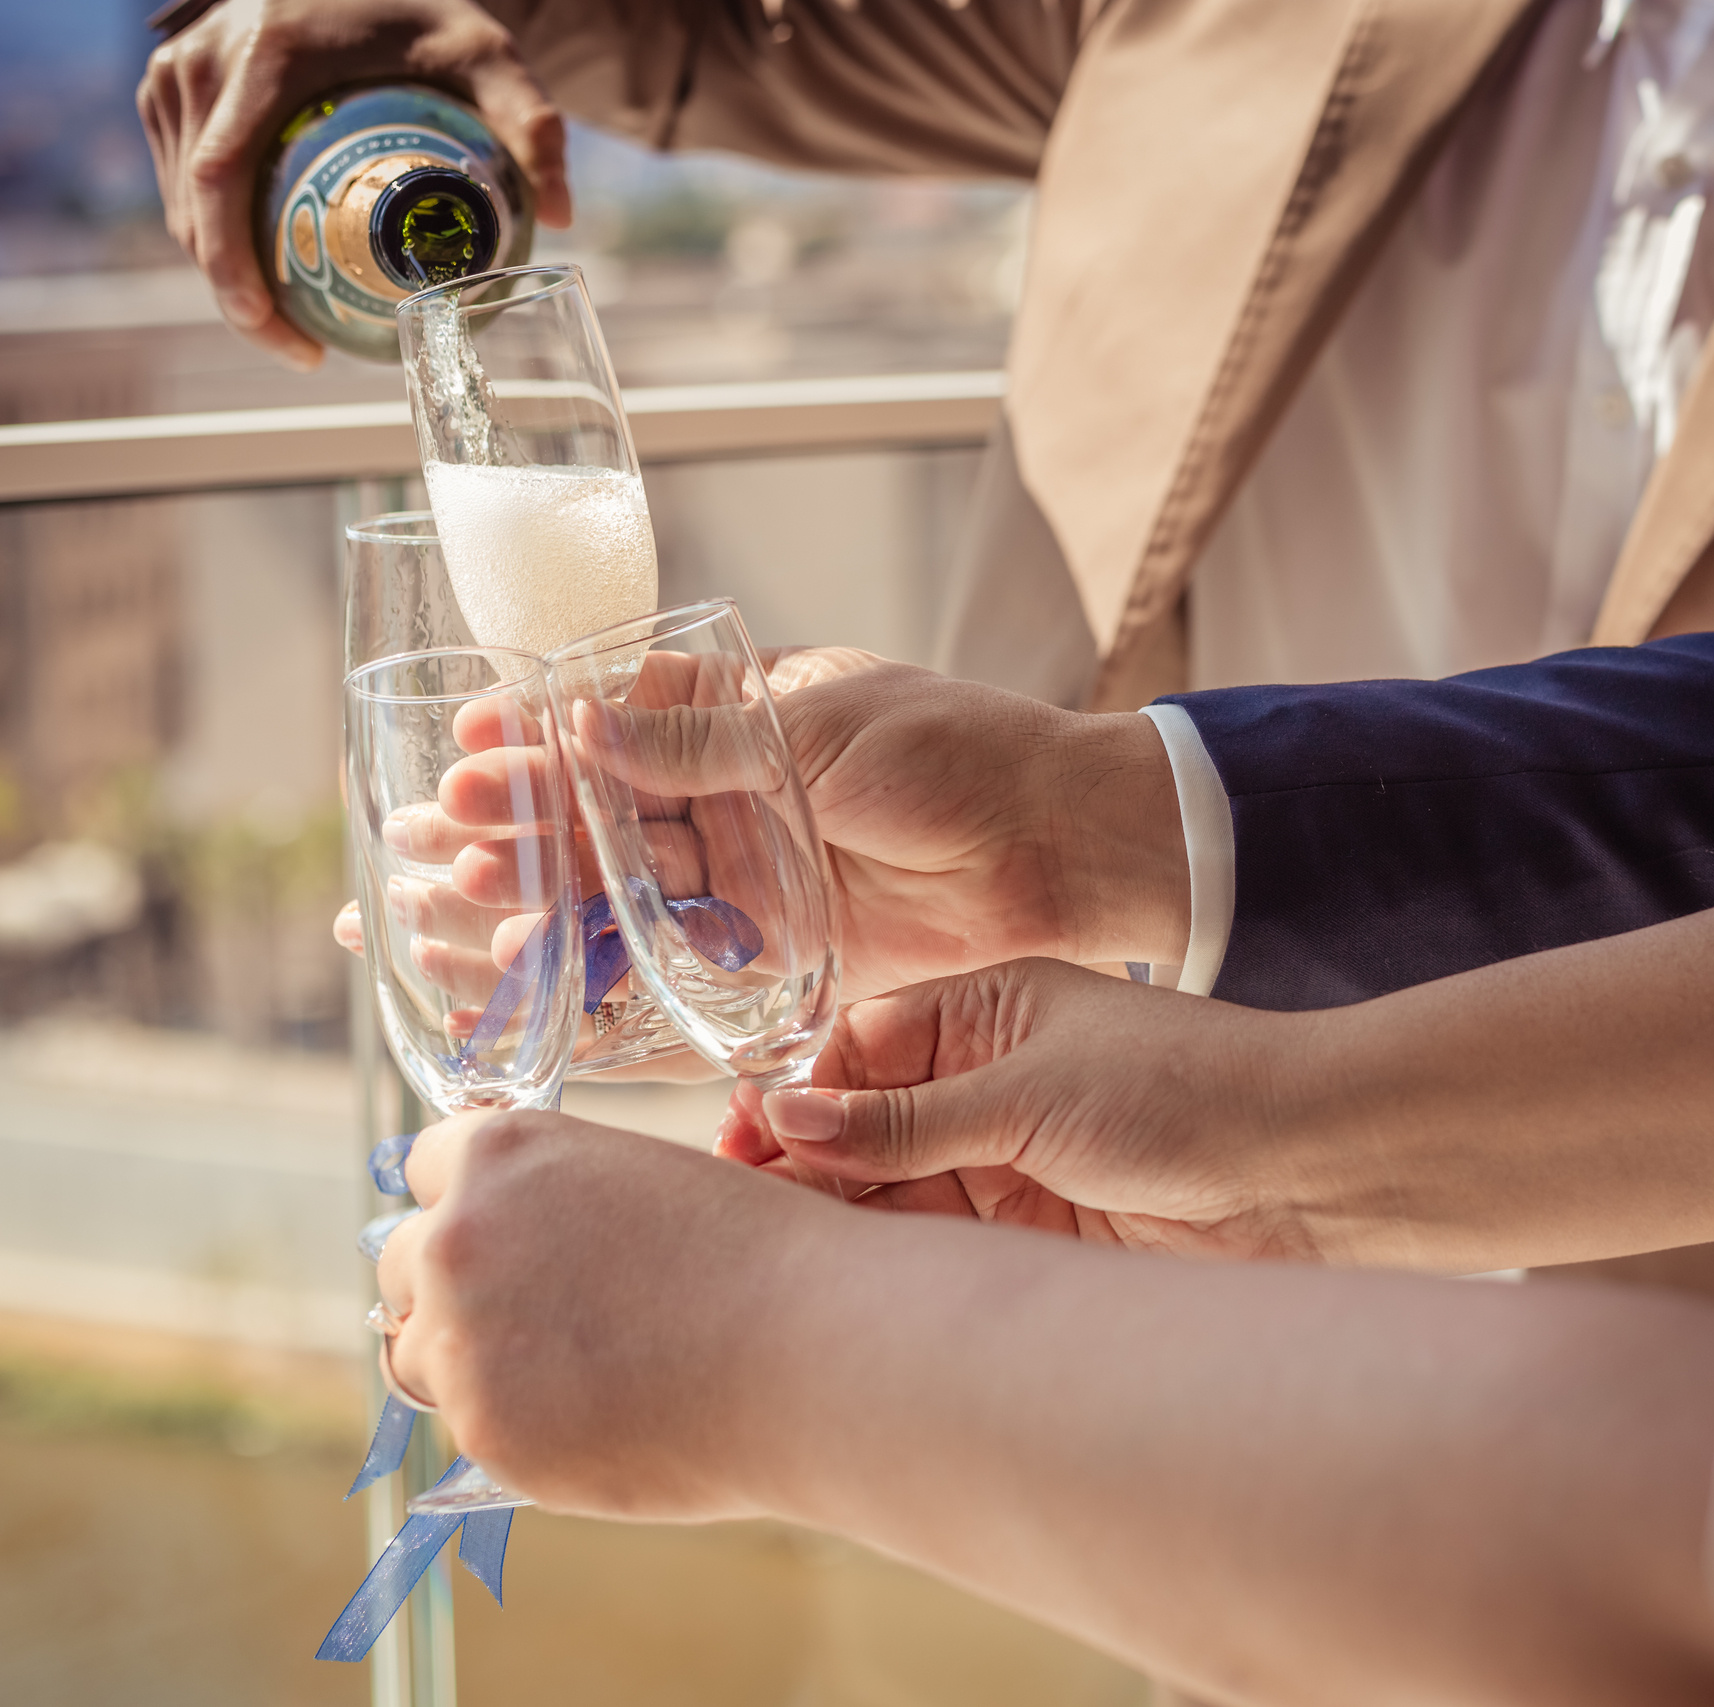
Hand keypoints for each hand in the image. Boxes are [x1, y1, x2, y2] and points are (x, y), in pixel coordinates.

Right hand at [138, 0, 570, 369]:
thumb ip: (528, 121)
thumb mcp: (485, 52)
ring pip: (183, 199)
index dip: (232, 267)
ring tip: (294, 325)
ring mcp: (176, 74)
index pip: (221, 182)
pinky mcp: (172, 85)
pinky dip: (218, 232)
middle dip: (235, 294)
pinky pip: (186, 176)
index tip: (273, 328)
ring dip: (225, 271)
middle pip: (194, 206)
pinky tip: (272, 273)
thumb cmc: (421, 6)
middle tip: (303, 352)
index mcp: (264, 59)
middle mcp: (200, 64)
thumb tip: (560, 215)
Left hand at [374, 1105, 828, 1521]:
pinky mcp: (487, 1434)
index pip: (427, 1165)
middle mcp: (457, 1239)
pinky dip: (524, 1426)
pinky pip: (475, 1428)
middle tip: (538, 1312)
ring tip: (570, 1372)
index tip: (505, 1231)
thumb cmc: (761, 1254)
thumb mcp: (646, 1184)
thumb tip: (524, 1260)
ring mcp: (462, 1343)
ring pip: (418, 1355)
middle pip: (403, 1262)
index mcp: (502, 1154)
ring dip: (471, 1362)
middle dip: (457, 1285)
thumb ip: (559, 1209)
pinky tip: (605, 1414)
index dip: (474, 1199)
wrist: (816, 1346)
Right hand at [391, 647, 1189, 997]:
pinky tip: (544, 976)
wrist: (1064, 848)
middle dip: (522, 821)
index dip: (540, 735)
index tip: (469, 748)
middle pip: (601, 810)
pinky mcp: (775, 949)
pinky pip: (678, 960)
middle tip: (446, 835)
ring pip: (624, 887)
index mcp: (744, 716)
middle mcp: (733, 795)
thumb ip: (705, 741)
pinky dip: (614, 970)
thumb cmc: (961, 754)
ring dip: (547, 898)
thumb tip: (579, 724)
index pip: (615, 719)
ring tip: (468, 906)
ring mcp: (749, 875)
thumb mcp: (825, 729)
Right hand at [718, 958, 1334, 1259]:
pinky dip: (892, 1258)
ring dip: (840, 1213)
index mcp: (988, 1010)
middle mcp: (990, 1081)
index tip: (747, 1135)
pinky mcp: (1032, 1228)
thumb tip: (781, 1112)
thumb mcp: (1028, 1093)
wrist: (1305, 1172)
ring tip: (780, 1247)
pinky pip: (938, 1240)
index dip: (800, 1089)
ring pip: (891, 1188)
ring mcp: (1008, 1157)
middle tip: (743, 1202)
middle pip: (864, 1122)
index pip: (860, 1045)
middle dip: (805, 1159)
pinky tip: (844, 1278)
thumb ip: (905, 1118)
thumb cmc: (1183, 1091)